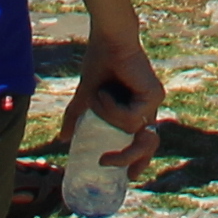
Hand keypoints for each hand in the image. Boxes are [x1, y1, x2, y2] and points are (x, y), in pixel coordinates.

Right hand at [68, 35, 167, 170]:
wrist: (109, 39)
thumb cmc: (101, 62)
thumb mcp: (87, 96)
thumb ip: (76, 117)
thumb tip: (63, 139)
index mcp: (136, 111)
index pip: (143, 143)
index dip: (138, 162)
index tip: (129, 178)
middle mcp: (147, 109)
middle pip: (148, 146)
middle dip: (130, 159)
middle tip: (105, 161)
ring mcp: (153, 102)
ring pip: (133, 132)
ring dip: (108, 117)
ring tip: (98, 97)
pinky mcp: (154, 95)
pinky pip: (129, 118)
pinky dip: (111, 108)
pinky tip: (105, 90)